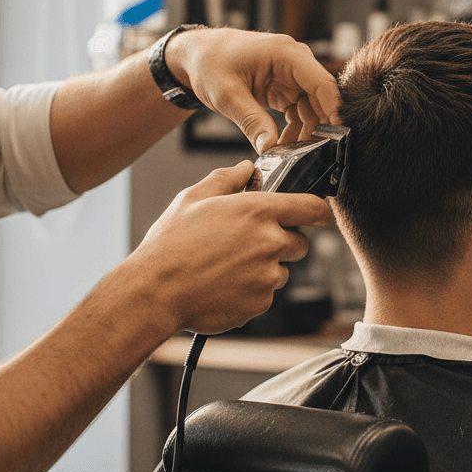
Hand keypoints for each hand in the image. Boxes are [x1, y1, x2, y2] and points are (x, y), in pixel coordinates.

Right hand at [130, 161, 330, 333]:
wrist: (156, 291)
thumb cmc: (171, 244)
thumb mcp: (193, 198)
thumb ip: (227, 178)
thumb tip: (246, 168)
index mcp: (259, 211)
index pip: (313, 208)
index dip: (315, 211)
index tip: (311, 215)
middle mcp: (270, 243)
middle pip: (301, 243)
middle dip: (282, 242)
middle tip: (248, 243)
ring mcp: (268, 276)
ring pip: (281, 270)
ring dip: (265, 268)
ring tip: (227, 265)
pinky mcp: (261, 303)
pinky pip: (266, 294)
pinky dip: (251, 291)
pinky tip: (223, 284)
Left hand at [165, 28, 340, 152]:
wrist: (195, 56)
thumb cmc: (209, 63)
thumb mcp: (228, 95)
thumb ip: (252, 122)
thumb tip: (271, 150)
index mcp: (286, 54)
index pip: (323, 83)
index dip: (335, 111)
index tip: (339, 138)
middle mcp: (294, 61)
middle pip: (322, 97)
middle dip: (320, 127)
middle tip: (314, 155)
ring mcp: (291, 74)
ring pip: (312, 107)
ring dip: (306, 131)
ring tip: (291, 153)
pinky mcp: (284, 86)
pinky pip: (299, 109)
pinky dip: (295, 128)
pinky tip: (283, 145)